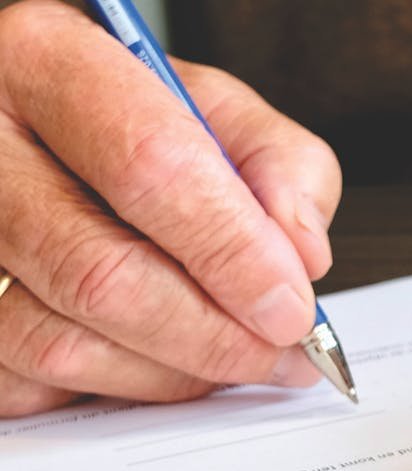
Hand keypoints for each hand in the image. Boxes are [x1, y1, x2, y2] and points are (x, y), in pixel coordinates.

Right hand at [0, 0, 341, 415]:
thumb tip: (303, 258)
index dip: (233, 251)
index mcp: (48, 62)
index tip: (291, 306)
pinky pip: (30, 385)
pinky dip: (114, 388)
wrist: (42, 134)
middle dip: (214, 335)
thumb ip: (283, 169)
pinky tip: (159, 359)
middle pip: (100, 273)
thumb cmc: (134, 121)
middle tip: (281, 354)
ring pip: (61, 343)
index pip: (150, 166)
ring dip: (172, 373)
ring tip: (235, 358)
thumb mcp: (220, 111)